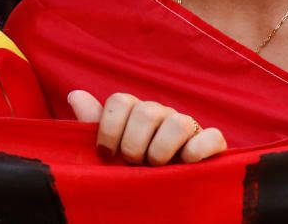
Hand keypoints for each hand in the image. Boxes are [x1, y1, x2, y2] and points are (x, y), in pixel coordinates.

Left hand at [68, 90, 226, 165]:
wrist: (166, 193)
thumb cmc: (133, 168)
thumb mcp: (111, 149)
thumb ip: (94, 124)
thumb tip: (74, 95)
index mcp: (136, 111)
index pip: (120, 101)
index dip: (109, 128)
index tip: (106, 153)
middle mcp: (162, 113)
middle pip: (146, 111)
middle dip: (134, 143)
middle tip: (133, 163)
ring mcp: (189, 125)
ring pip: (178, 122)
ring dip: (161, 150)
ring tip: (156, 167)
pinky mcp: (213, 143)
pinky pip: (211, 137)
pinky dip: (197, 151)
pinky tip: (184, 165)